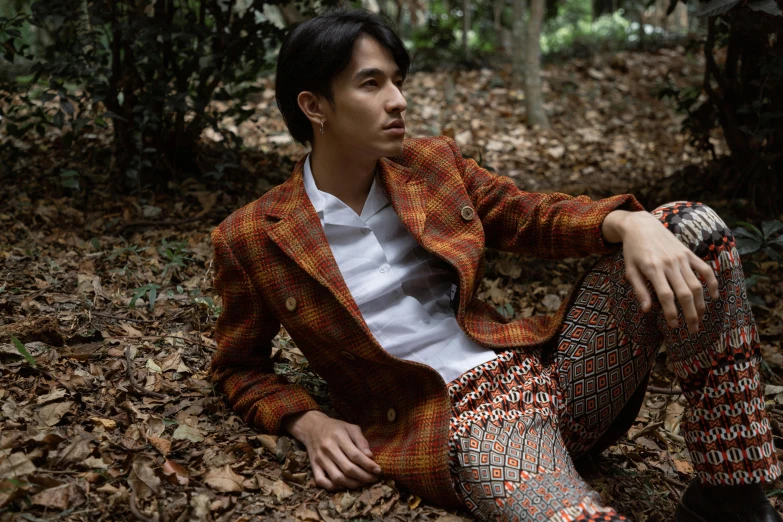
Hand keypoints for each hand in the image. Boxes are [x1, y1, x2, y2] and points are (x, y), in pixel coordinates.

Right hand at [283, 410, 381, 490]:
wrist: (312, 427)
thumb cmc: (335, 428)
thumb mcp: (351, 428)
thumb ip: (361, 441)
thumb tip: (370, 456)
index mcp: (338, 437)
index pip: (355, 455)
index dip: (368, 465)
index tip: (378, 470)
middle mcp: (328, 448)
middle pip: (348, 469)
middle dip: (364, 477)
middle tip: (374, 479)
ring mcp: (319, 459)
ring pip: (337, 478)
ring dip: (353, 484)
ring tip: (363, 483)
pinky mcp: (313, 466)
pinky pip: (322, 481)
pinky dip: (334, 487)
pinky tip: (345, 485)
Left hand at [603, 210, 719, 332]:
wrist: (641, 226)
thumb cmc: (633, 251)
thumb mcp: (630, 270)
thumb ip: (639, 290)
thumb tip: (646, 310)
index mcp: (652, 269)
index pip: (666, 295)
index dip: (671, 312)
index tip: (674, 326)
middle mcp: (669, 264)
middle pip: (685, 293)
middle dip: (690, 314)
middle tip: (693, 329)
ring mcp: (681, 258)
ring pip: (696, 284)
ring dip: (701, 304)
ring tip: (701, 318)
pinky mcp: (689, 253)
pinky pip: (705, 269)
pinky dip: (712, 283)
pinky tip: (714, 296)